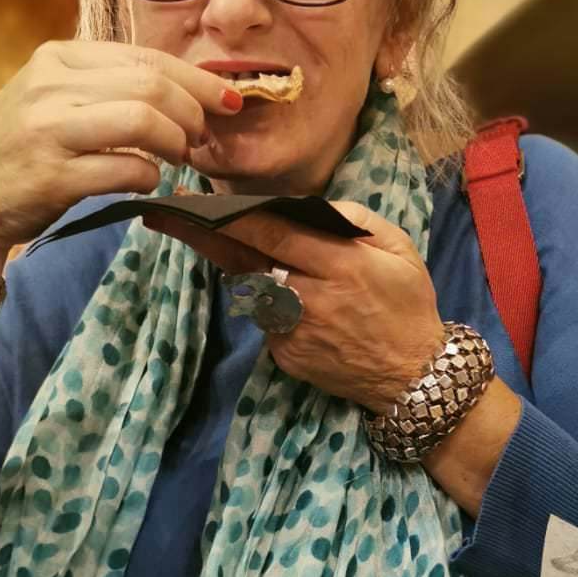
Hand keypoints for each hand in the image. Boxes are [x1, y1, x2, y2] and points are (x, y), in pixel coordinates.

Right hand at [0, 41, 242, 297]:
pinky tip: (147, 181)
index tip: (226, 100)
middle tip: (201, 137)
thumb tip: (185, 90)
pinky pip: (126, 169)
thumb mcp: (53, 101)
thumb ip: (105, 87)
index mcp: (56, 60)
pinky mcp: (52, 176)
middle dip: (192, 112)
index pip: (144, 57)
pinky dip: (149, 176)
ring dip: (175, 142)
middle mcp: (49, 87)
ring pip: (142, 120)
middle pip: (150, 86)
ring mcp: (48, 131)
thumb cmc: (22, 154)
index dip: (196, 79)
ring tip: (179, 157)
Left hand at [143, 201, 444, 412]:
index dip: (230, 215)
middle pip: (244, 260)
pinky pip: (265, 319)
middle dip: (202, 237)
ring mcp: (293, 332)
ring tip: (215, 243)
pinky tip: (285, 297)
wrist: (414, 376)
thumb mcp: (399, 250)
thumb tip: (309, 207)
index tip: (193, 200)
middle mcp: (310, 299)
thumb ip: (355, 220)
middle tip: (163, 218)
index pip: (272, 233)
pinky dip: (268, 303)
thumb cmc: (407, 305)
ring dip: (237, 267)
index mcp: (340, 266)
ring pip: (251, 289)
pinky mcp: (286, 356)